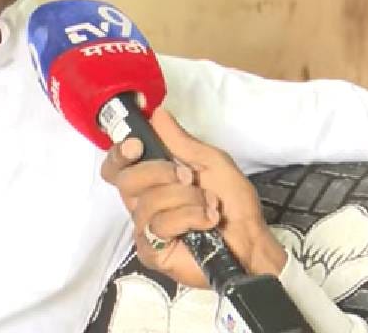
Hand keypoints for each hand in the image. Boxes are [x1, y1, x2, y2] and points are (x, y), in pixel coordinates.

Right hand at [99, 109, 286, 287]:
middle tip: (189, 178)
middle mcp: (143, 203)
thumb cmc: (233, 204)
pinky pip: (158, 227)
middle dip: (160, 173)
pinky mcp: (152, 252)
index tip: (138, 146)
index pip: (116, 167)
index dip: (119, 154)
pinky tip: (205, 223)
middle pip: (126, 181)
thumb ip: (181, 141)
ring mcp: (146, 229)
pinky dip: (188, 219)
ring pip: (148, 203)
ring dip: (187, 200)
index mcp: (152, 180)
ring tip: (209, 205)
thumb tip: (157, 115)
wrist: (250, 239)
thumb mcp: (212, 162)